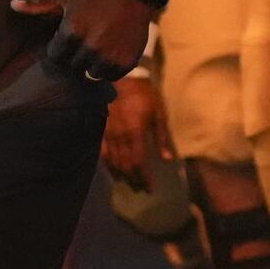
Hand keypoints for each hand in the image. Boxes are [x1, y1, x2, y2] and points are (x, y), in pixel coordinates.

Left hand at [11, 0, 151, 82]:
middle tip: (86, 39)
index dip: (60, 47)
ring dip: (93, 64)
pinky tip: (111, 51)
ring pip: (91, 73)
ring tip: (99, 45)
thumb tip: (12, 4)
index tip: (68, 37)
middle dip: (76, 55)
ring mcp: (108, 56)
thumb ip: (38, 4)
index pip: (55, 55)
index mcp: (71, 30)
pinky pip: (110, 76)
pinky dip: (110, 68)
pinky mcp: (125, 62)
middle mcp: (90, 46)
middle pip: (73, 66)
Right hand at [100, 74, 172, 191]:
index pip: (139, 162)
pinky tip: (114, 171)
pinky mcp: (102, 130)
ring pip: (113, 162)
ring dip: (122, 176)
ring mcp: (109, 133)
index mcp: (136, 132)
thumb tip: (168, 159)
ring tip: (130, 184)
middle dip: (134, 180)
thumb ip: (161, 138)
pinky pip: (103, 153)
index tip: (150, 188)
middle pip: (126, 166)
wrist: (124, 79)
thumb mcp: (159, 114)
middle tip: (141, 189)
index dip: (144, 178)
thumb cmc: (145, 95)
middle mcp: (121, 136)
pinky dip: (108, 165)